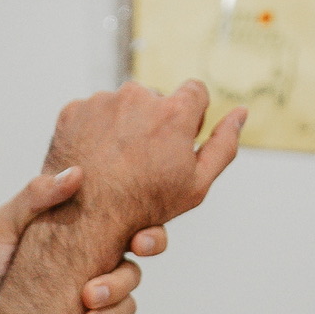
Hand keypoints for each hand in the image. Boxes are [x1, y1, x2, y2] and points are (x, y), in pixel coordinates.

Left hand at [0, 165, 170, 313]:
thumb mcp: (5, 225)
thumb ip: (34, 196)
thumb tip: (76, 174)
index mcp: (93, 237)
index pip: (138, 229)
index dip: (152, 235)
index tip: (137, 243)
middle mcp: (103, 268)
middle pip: (135, 271)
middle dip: (124, 281)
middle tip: (93, 291)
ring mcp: (101, 303)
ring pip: (128, 306)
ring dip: (113, 313)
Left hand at [45, 80, 246, 269]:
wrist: (84, 221)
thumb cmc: (145, 207)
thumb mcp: (196, 184)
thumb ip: (223, 145)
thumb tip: (242, 112)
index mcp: (174, 111)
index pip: (195, 92)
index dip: (190, 117)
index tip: (179, 138)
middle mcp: (138, 96)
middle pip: (155, 98)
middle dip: (153, 121)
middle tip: (144, 157)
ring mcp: (102, 101)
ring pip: (121, 104)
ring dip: (122, 125)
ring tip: (116, 162)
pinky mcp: (73, 111)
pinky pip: (90, 112)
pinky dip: (92, 131)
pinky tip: (94, 159)